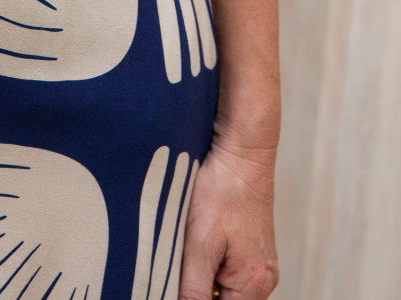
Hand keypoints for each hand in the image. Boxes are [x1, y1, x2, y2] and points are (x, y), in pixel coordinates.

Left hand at [179, 139, 278, 299]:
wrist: (242, 153)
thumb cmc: (223, 192)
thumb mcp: (200, 243)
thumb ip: (193, 289)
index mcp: (253, 285)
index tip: (175, 281)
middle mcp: (263, 280)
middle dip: (196, 289)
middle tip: (177, 263)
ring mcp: (260, 264)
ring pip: (223, 287)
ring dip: (202, 276)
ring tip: (187, 249)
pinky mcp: (253, 249)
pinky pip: (228, 269)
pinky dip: (209, 261)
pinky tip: (198, 239)